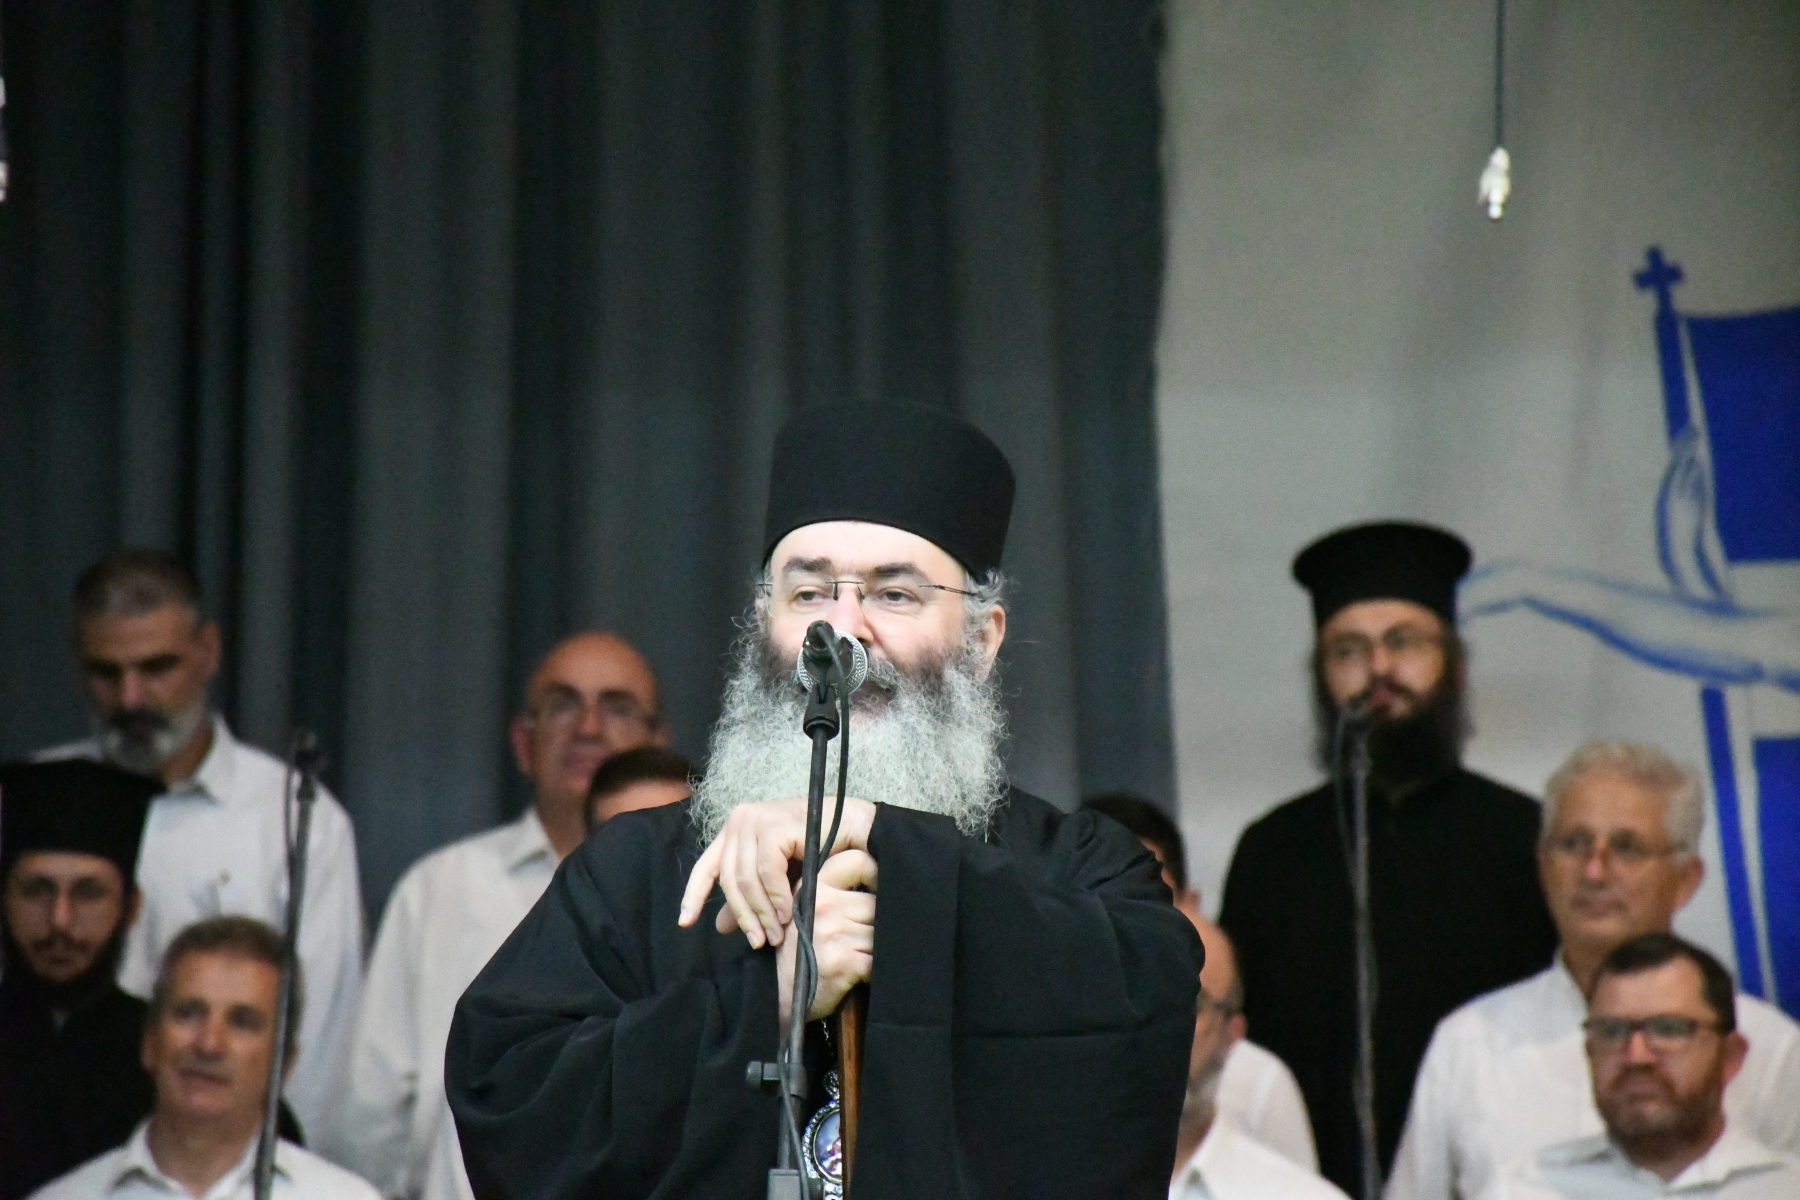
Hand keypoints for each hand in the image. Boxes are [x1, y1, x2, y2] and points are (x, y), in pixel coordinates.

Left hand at [677, 797, 876, 947]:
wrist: (857, 832)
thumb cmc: (819, 853)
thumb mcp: (778, 880)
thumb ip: (750, 898)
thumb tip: (720, 927)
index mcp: (736, 829)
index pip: (706, 866)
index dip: (694, 895)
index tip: (685, 923)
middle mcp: (741, 819)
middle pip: (729, 880)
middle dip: (744, 916)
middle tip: (759, 943)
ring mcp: (758, 819)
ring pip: (746, 879)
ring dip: (762, 912)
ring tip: (777, 935)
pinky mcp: (776, 825)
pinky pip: (768, 872)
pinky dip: (777, 897)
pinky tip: (788, 913)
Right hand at [777, 850, 877, 1024]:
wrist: (777, 997)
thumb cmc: (798, 952)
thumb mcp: (804, 912)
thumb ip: (833, 892)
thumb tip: (879, 874)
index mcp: (812, 887)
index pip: (856, 861)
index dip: (874, 873)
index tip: (876, 889)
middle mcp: (821, 904)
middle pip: (875, 903)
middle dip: (874, 923)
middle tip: (858, 939)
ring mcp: (832, 932)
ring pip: (879, 932)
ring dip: (873, 948)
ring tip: (854, 957)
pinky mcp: (844, 960)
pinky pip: (878, 960)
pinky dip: (873, 971)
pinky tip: (856, 975)